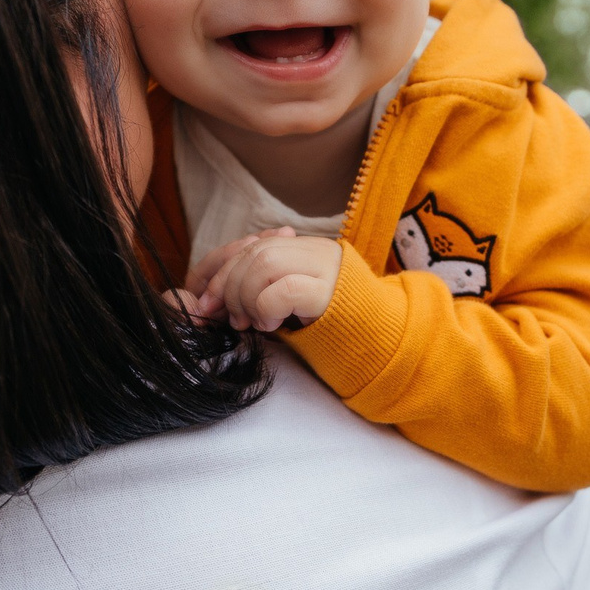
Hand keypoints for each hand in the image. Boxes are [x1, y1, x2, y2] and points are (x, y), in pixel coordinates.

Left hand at [187, 228, 342, 331]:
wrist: (382, 345)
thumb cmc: (331, 330)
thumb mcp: (293, 303)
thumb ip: (264, 287)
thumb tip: (214, 294)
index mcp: (307, 250)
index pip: (253, 245)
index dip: (224, 271)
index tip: (208, 301)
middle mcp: (317, 251)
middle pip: (254, 253)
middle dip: (230, 286)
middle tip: (230, 318)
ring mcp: (325, 269)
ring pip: (264, 264)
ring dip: (247, 298)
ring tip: (253, 324)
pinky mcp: (329, 294)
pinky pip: (282, 290)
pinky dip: (266, 309)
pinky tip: (273, 326)